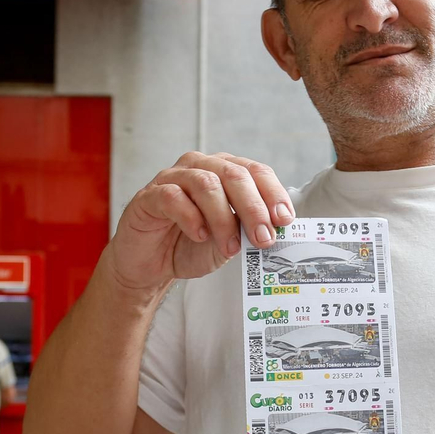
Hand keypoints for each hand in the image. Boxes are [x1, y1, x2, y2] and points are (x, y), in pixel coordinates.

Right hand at [107, 152, 294, 294]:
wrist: (150, 266)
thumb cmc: (190, 246)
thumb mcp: (229, 241)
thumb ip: (248, 231)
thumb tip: (276, 229)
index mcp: (224, 172)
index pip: (255, 171)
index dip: (273, 193)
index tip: (285, 219)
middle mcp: (200, 167)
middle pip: (234, 174)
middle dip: (253, 208)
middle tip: (263, 237)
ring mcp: (173, 178)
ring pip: (206, 184)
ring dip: (223, 219)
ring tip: (231, 247)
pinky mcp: (149, 196)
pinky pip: (173, 197)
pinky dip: (191, 218)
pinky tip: (199, 235)